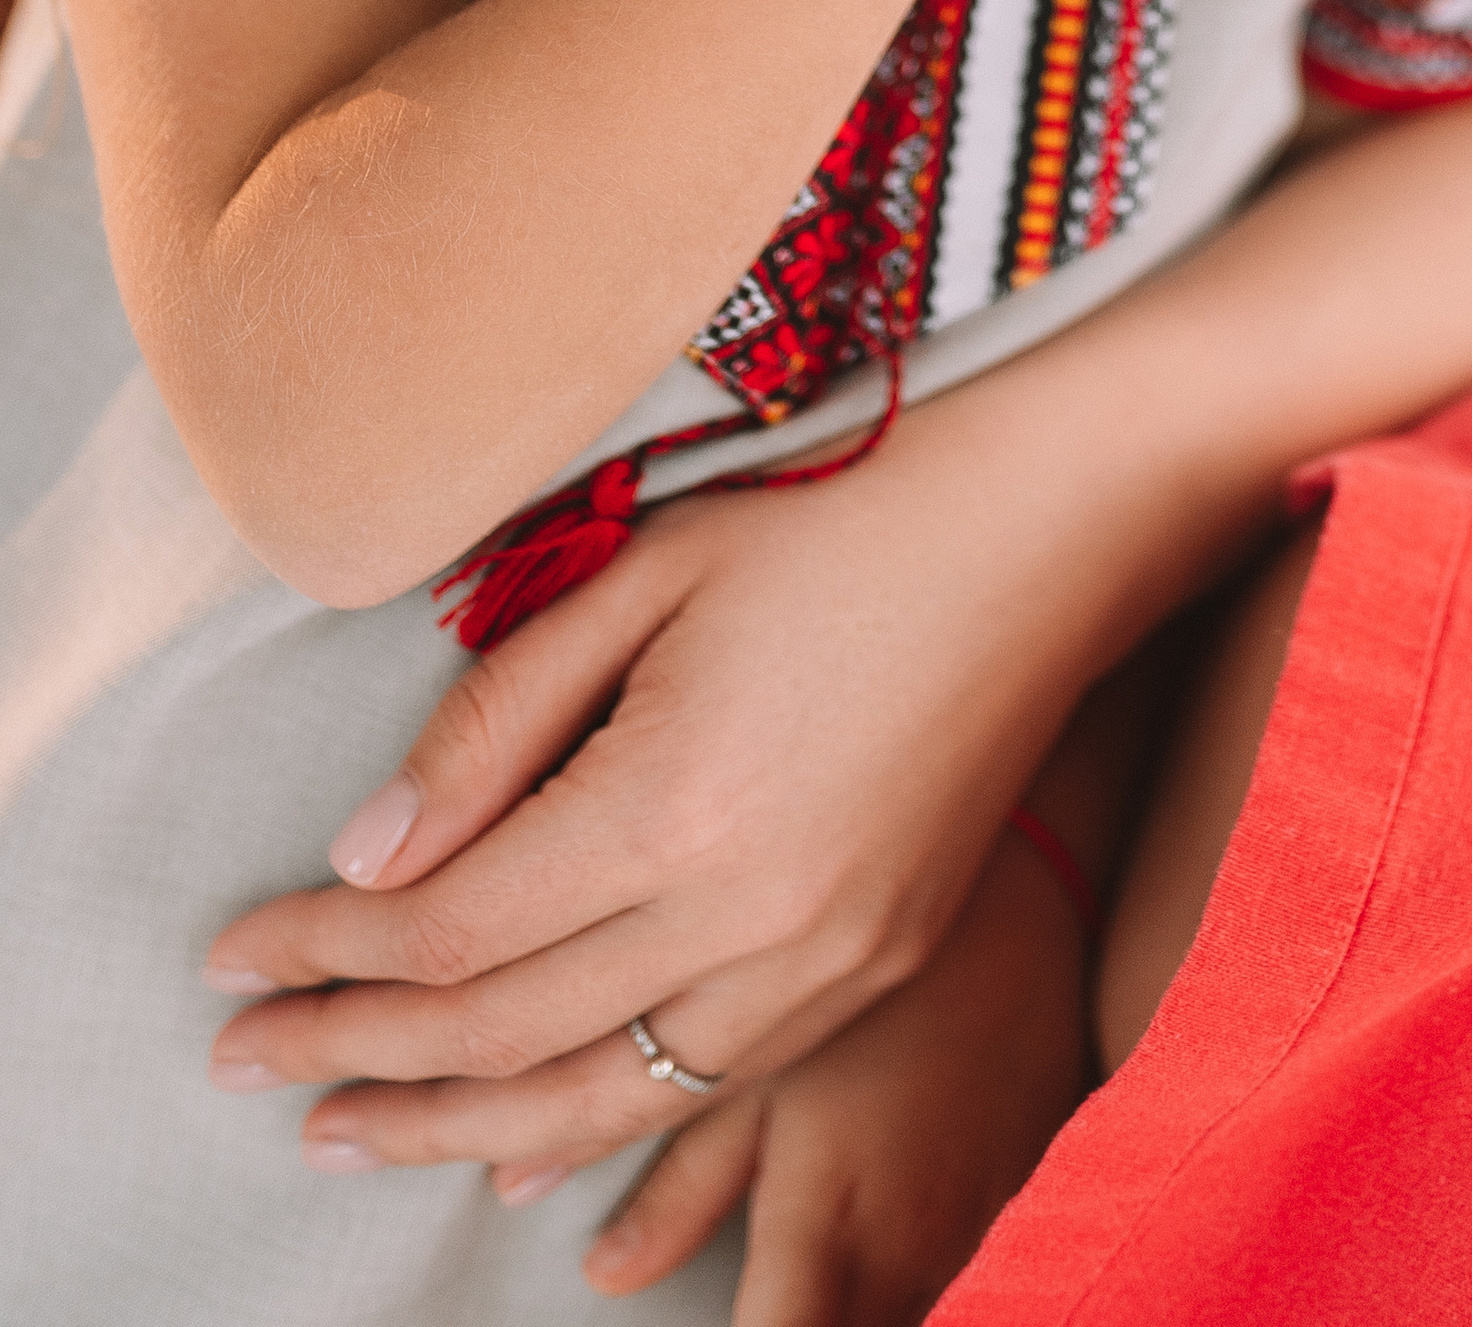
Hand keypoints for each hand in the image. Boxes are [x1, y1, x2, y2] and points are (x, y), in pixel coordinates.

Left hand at [201, 75, 1471, 1166]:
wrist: (1057, 522)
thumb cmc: (845, 509)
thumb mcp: (645, 572)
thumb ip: (496, 722)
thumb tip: (375, 857)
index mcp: (680, 802)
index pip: (451, 931)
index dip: (326, 954)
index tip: (234, 954)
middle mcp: (756, 915)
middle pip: (505, 1033)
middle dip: (356, 1053)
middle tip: (245, 1059)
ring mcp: (831, 958)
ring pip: (601, 1095)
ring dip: (454, 1121)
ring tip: (342, 1124)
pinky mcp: (879, 965)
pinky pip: (707, 1088)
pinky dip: (595, 1128)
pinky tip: (514, 1143)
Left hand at [571, 819, 1090, 1321]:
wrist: (1039, 902)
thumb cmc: (879, 970)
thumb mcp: (765, 1064)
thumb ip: (682, 1184)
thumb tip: (602, 1271)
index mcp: (829, 1228)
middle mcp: (903, 1257)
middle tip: (749, 1293)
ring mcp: (968, 1244)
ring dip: (843, 1315)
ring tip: (804, 1274)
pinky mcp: (1013, 1216)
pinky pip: (951, 1292)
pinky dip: (898, 1290)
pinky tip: (872, 1245)